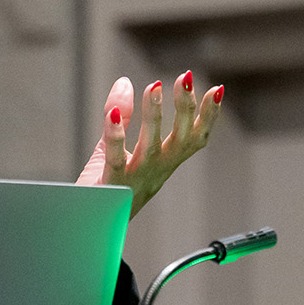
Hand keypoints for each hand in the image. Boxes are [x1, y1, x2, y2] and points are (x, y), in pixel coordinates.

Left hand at [76, 71, 222, 218]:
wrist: (85, 227)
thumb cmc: (104, 188)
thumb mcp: (116, 147)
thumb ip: (123, 116)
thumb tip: (124, 82)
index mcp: (163, 163)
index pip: (193, 138)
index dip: (208, 116)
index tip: (217, 90)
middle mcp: (155, 171)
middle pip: (179, 139)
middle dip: (186, 108)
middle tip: (186, 77)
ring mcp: (135, 178)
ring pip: (151, 146)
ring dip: (155, 115)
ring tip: (154, 87)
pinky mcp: (111, 183)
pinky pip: (116, 158)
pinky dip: (115, 135)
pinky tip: (113, 113)